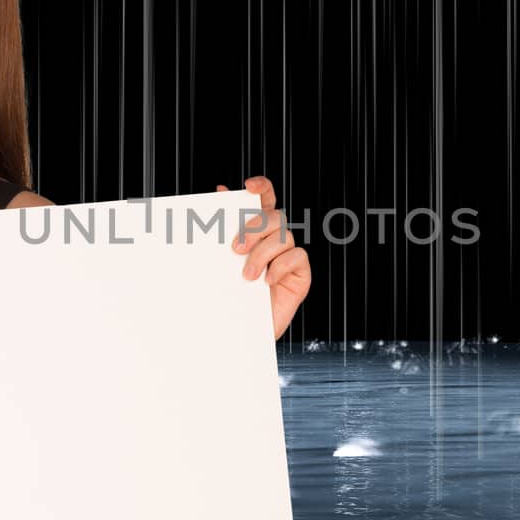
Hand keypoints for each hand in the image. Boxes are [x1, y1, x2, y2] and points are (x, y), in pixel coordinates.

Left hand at [218, 176, 310, 339]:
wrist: (237, 333)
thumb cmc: (228, 295)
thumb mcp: (219, 261)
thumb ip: (222, 228)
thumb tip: (220, 191)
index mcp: (257, 231)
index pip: (265, 199)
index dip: (262, 187)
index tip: (249, 186)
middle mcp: (275, 240)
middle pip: (275, 216)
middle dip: (255, 228)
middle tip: (236, 249)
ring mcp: (289, 256)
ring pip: (284, 237)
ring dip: (262, 254)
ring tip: (247, 276)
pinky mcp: (300, 275)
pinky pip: (298, 257)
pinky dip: (281, 266)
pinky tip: (267, 281)